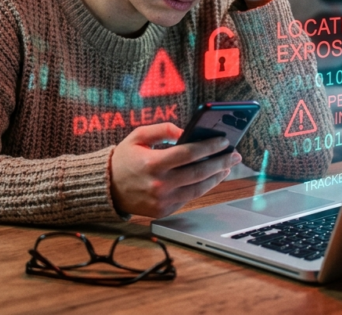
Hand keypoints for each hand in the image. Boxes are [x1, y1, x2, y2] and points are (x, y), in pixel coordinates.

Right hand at [110, 123, 242, 218]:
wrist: (106, 188)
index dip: (209, 146)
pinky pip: (189, 198)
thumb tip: (188, 132)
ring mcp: (162, 200)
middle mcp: (159, 184)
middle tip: (234, 154)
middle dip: (221, 161)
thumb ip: (163, 130)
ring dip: (217, 176)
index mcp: (152, 163)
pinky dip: (203, 187)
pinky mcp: (164, 210)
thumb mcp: (138, 136)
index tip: (223, 140)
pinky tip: (212, 177)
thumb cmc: (124, 159)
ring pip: (198, 188)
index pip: (188, 153)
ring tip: (227, 166)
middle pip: (199, 172)